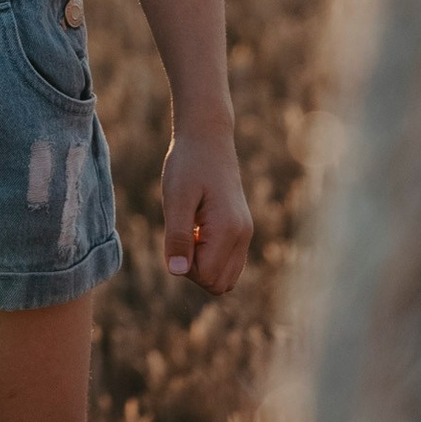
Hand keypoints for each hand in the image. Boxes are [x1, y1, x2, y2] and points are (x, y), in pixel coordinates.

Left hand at [162, 120, 251, 293]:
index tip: (176, 236)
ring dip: (202, 264)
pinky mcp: (241, 229)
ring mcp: (245, 233)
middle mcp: (243, 236)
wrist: (207, 137)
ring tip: (190, 231)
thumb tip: (177, 273)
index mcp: (229, 230)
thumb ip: (177, 237)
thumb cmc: (188, 165)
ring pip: (225, 277)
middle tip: (181, 234)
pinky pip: (228, 262)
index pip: (207, 277)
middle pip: (218, 283)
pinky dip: (210, 255)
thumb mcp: (175, 199)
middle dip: (194, 270)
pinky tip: (197, 229)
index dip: (184, 266)